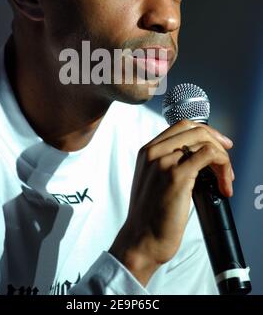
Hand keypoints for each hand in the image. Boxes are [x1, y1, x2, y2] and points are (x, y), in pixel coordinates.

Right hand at [109, 119, 233, 285]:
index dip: (205, 132)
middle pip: (194, 130)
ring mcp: (164, 162)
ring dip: (222, 159)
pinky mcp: (176, 175)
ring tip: (225, 180)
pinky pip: (209, 155)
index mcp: (147, 151)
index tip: (219, 145)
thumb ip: (168, 163)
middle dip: (217, 143)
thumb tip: (199, 158)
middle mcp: (153, 152)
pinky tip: (223, 185)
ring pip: (204, 142)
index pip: (181, 126)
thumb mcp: (153, 181)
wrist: (141, 239)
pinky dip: (223, 167)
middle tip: (226, 163)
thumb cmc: (150, 216)